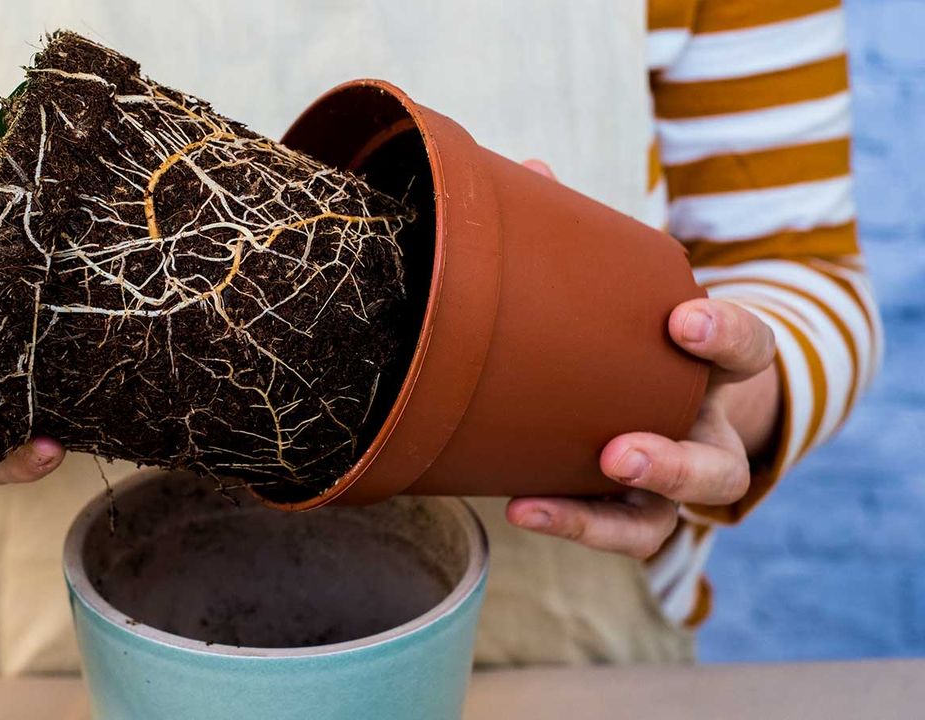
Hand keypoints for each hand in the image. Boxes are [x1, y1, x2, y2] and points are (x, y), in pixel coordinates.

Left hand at [505, 160, 781, 557]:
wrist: (647, 398)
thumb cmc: (629, 336)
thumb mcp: (625, 294)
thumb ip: (585, 243)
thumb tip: (532, 169)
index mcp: (710, 372)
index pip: (749, 354)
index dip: (725, 338)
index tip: (681, 320)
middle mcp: (702, 435)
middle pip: (720, 469)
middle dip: (676, 461)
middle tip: (621, 449)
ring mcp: (668, 486)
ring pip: (670, 520)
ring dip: (616, 515)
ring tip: (556, 497)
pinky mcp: (630, 515)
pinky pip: (616, 532)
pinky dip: (573, 521)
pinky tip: (518, 507)